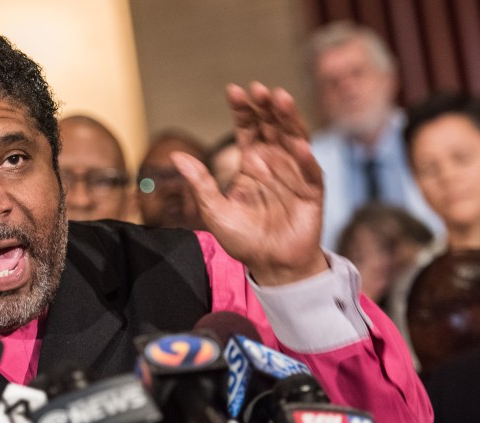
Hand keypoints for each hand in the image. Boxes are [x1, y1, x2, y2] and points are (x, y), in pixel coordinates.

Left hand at [172, 82, 327, 285]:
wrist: (270, 266)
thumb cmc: (243, 239)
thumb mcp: (214, 211)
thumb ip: (200, 183)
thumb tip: (176, 156)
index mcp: (251, 162)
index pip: (248, 128)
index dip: (243, 109)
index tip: (234, 90)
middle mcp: (274, 162)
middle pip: (272, 126)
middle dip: (266, 107)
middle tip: (260, 89)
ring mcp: (295, 173)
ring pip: (294, 139)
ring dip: (288, 120)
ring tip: (281, 99)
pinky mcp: (311, 191)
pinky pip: (309, 171)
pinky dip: (305, 158)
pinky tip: (298, 145)